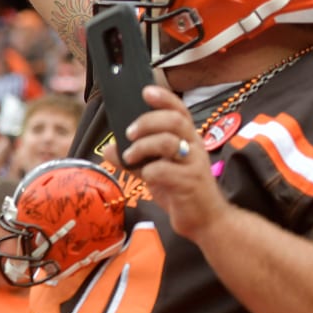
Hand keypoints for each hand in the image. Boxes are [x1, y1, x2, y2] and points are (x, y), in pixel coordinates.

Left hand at [103, 85, 228, 241]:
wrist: (205, 221)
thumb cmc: (179, 190)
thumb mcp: (152, 171)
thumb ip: (132, 159)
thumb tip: (108, 149)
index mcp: (187, 139)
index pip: (179, 110)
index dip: (164, 98)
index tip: (146, 91)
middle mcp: (194, 147)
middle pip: (174, 121)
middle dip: (146, 122)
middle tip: (129, 134)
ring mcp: (194, 164)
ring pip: (168, 142)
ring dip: (142, 147)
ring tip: (130, 158)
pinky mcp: (190, 183)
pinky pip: (164, 170)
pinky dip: (149, 172)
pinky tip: (146, 178)